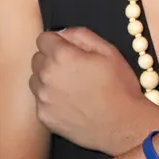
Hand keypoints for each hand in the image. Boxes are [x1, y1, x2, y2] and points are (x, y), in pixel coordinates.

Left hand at [30, 27, 149, 154]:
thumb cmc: (119, 86)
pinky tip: (70, 103)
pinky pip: (40, 101)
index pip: (43, 39)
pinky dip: (50, 99)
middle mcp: (47, 76)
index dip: (57, 42)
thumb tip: (62, 33)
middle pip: (37, 58)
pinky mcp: (44, 117)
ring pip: (35, 80)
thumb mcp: (108, 50)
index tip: (68, 49)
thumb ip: (81, 35)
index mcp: (62, 56)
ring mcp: (44, 99)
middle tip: (72, 69)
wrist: (123, 125)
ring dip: (47, 79)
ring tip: (70, 87)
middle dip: (51, 59)